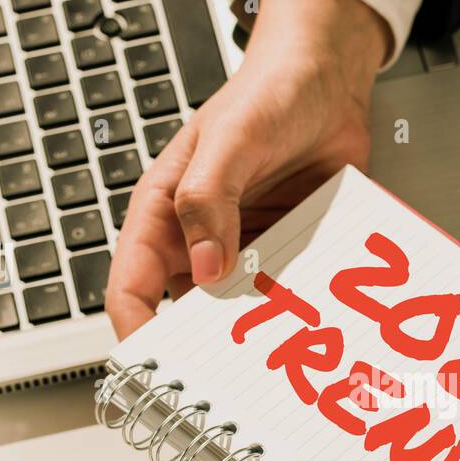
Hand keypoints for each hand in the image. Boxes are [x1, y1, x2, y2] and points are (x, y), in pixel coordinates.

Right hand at [106, 0, 389, 339]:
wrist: (327, 79)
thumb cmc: (266, 93)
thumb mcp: (230, 140)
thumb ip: (209, 199)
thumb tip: (204, 267)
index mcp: (163, 214)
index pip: (132, 288)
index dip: (138, 334)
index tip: (159, 371)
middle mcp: (198, 239)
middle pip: (185, 313)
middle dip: (202, 347)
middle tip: (229, 381)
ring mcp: (241, 249)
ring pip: (236, 311)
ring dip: (252, 334)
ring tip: (275, 358)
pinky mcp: (282, 251)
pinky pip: (281, 294)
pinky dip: (293, 312)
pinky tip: (311, 324)